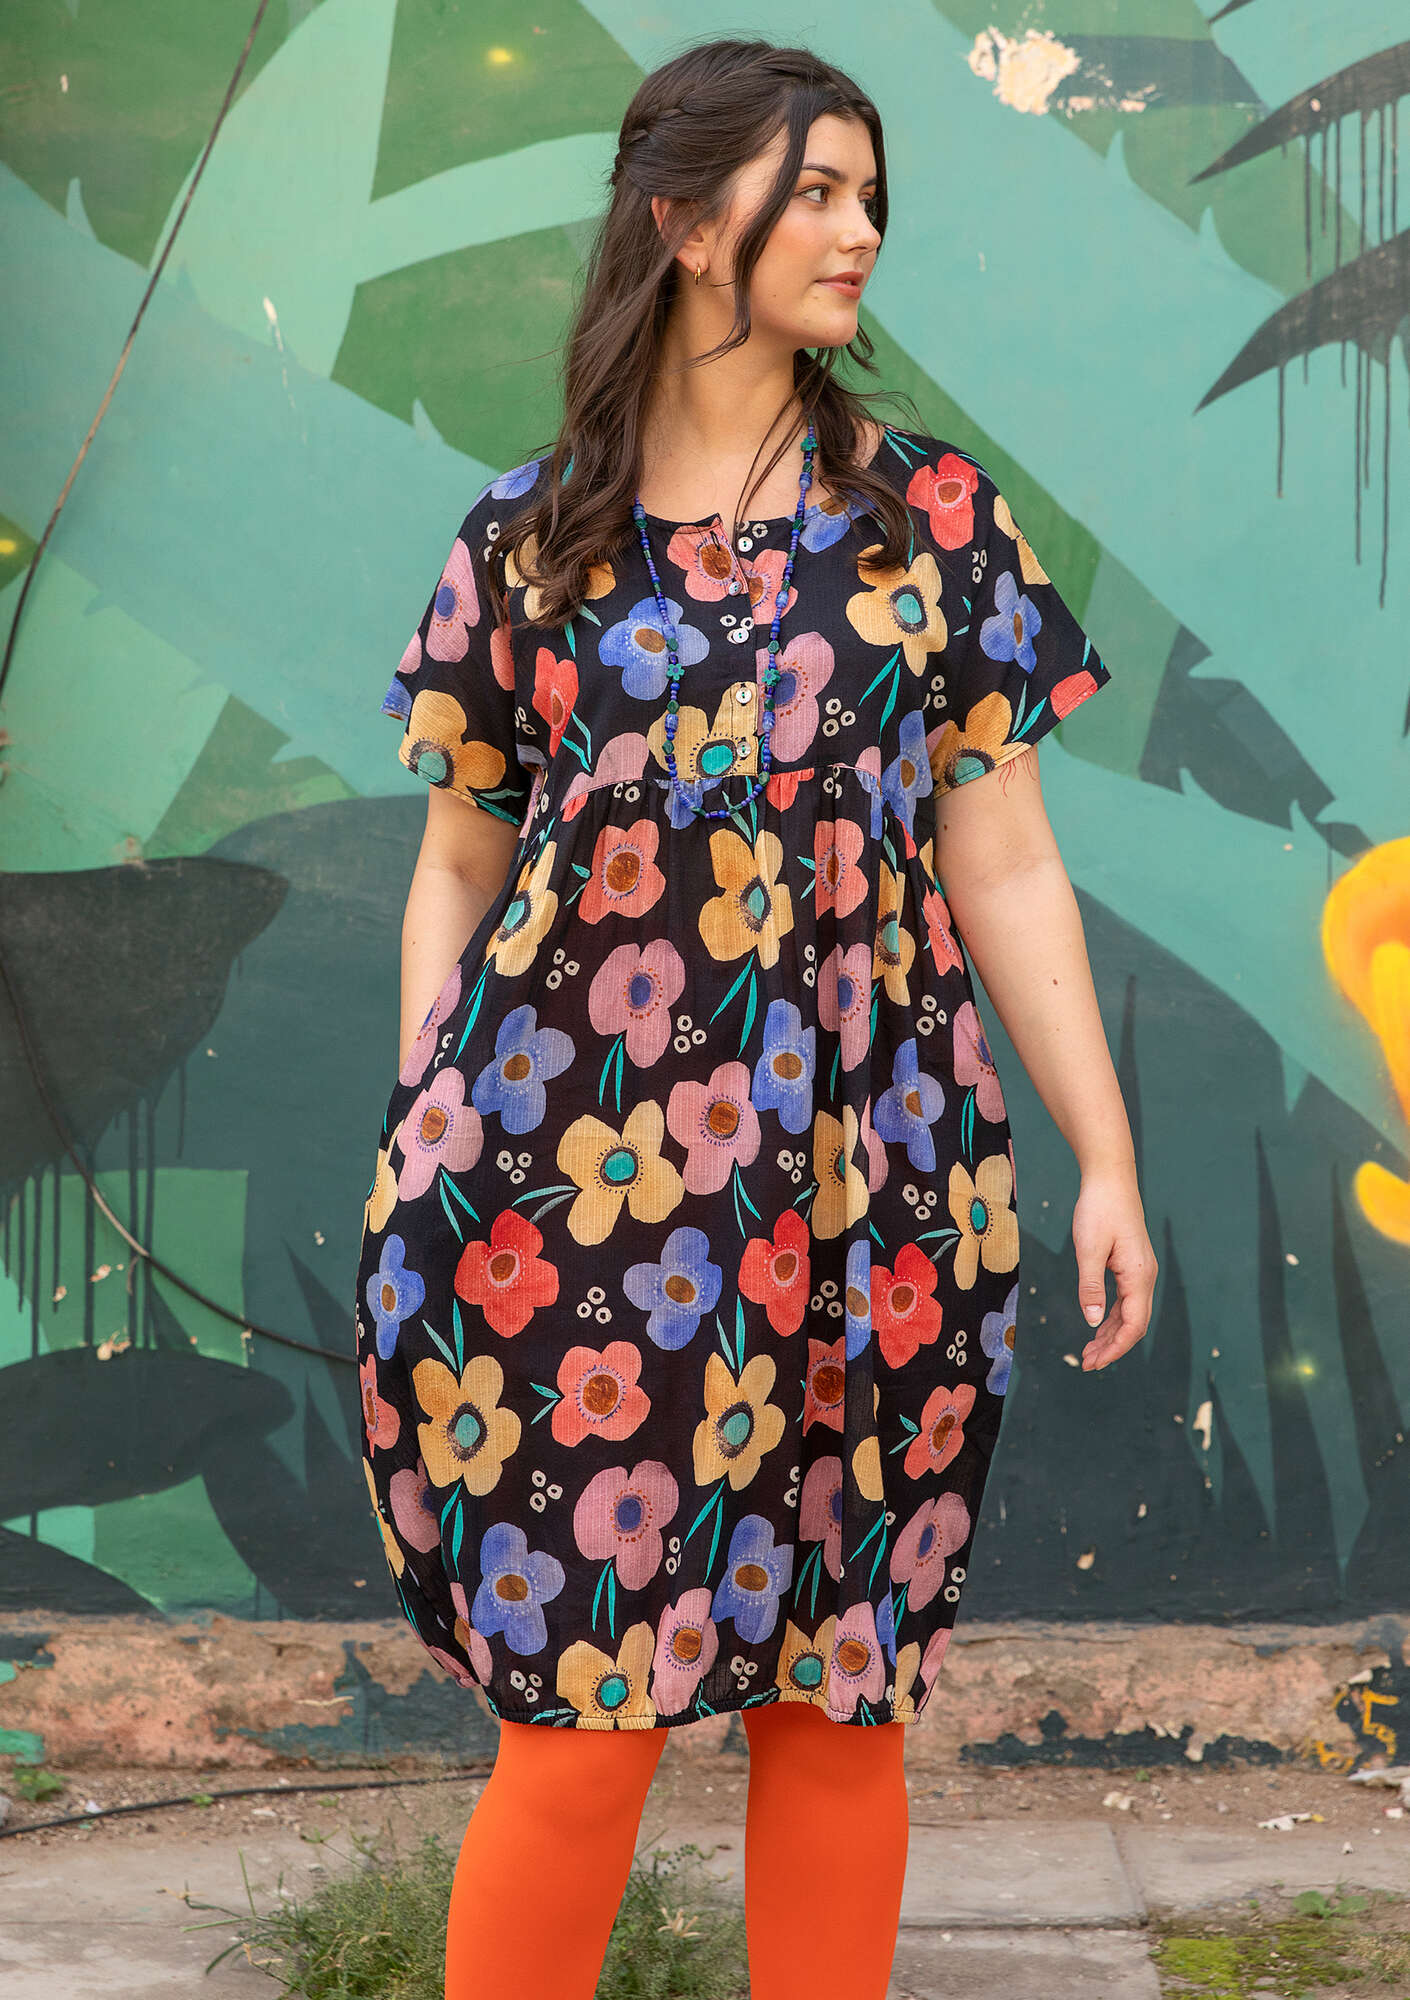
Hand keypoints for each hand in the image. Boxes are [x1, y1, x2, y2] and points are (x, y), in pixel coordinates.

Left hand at [1071, 1163, 1157, 1370]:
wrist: (1110, 1180)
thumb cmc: (1098, 1210)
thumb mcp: (1088, 1249)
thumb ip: (1090, 1286)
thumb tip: (1091, 1322)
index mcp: (1138, 1276)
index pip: (1133, 1325)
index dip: (1115, 1348)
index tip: (1094, 1363)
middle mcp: (1145, 1277)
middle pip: (1134, 1324)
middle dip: (1112, 1347)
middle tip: (1087, 1363)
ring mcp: (1141, 1271)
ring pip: (1130, 1314)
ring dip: (1111, 1334)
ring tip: (1089, 1351)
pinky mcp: (1132, 1265)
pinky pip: (1126, 1300)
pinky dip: (1112, 1317)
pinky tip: (1097, 1324)